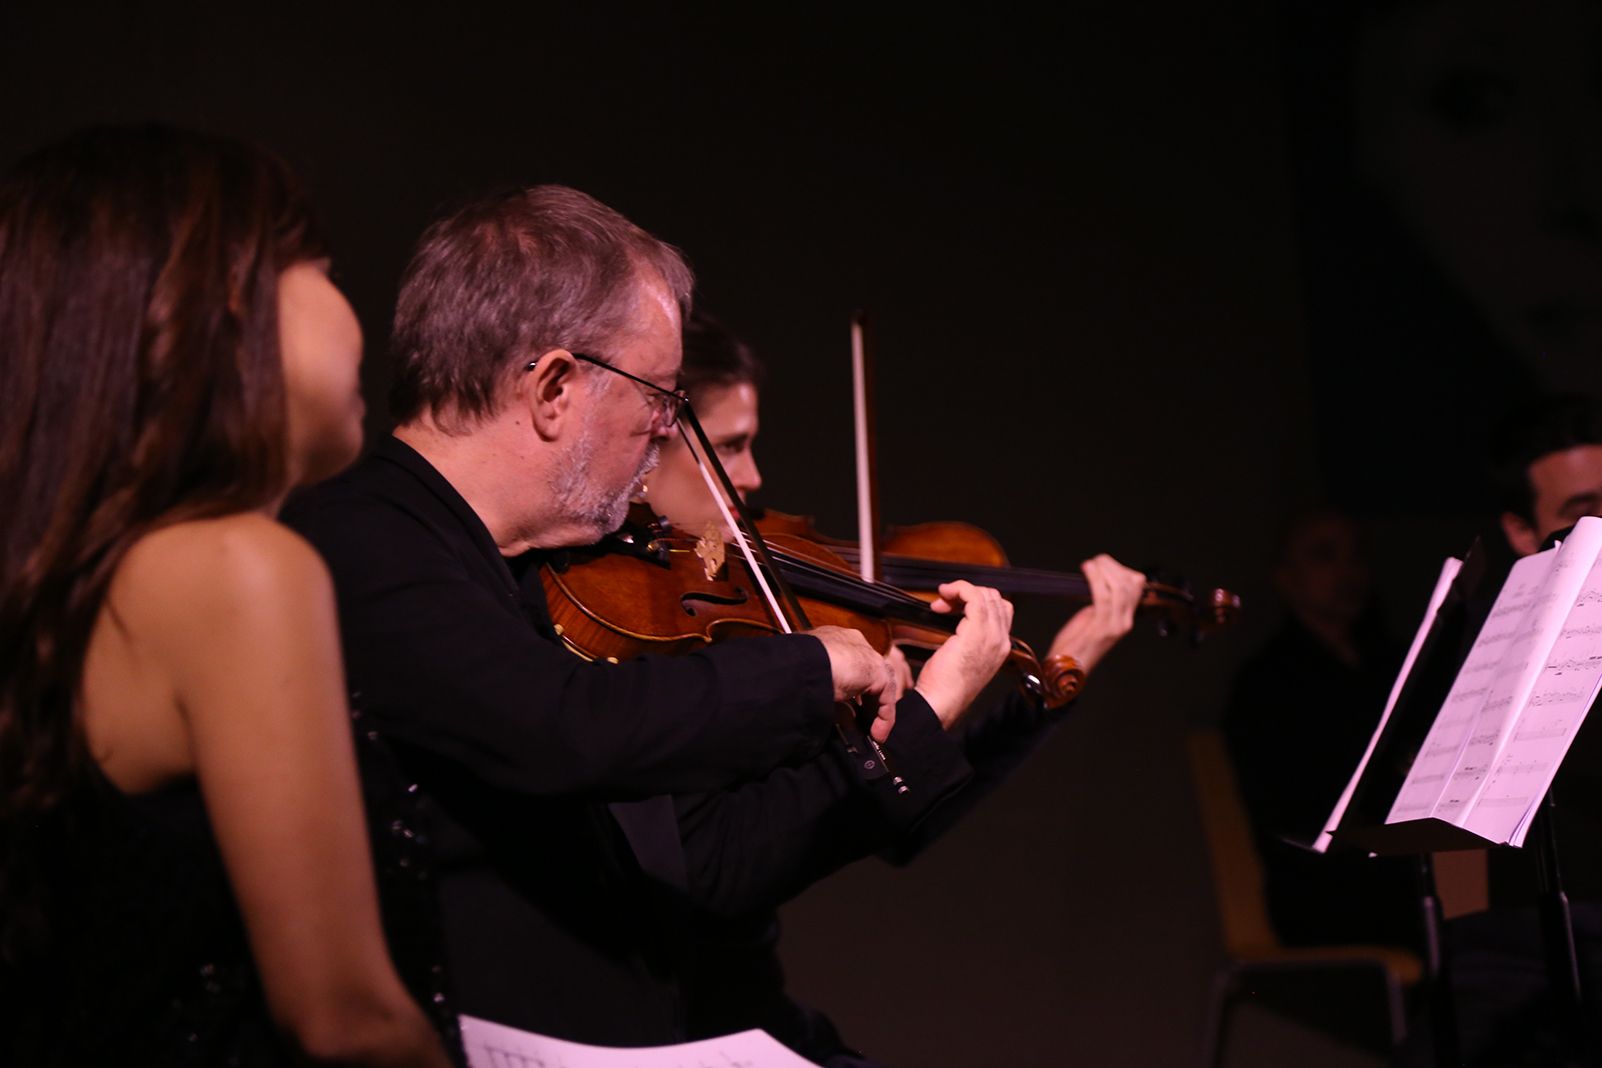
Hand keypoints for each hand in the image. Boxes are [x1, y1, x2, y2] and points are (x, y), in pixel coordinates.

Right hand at [805, 625, 902, 741]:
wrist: (801, 663)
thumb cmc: (793, 670)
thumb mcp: (814, 685)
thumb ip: (832, 700)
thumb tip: (847, 720)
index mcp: (831, 640)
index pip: (850, 664)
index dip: (854, 689)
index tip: (851, 709)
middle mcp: (851, 642)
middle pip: (869, 674)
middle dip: (869, 700)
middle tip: (865, 723)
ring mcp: (866, 654)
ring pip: (881, 684)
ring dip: (878, 710)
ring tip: (873, 732)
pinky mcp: (876, 669)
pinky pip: (886, 696)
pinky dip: (884, 716)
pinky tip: (877, 733)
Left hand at [914, 581, 1013, 728]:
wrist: (941, 702)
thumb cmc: (944, 684)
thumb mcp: (963, 657)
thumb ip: (967, 637)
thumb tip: (954, 615)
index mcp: (1001, 646)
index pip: (1000, 609)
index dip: (977, 600)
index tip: (951, 606)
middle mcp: (1001, 640)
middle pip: (995, 598)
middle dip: (968, 593)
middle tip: (944, 603)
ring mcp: (992, 637)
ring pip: (986, 595)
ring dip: (961, 590)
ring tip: (942, 600)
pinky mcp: (976, 633)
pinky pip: (974, 598)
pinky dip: (959, 589)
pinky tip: (945, 594)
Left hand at [1046, 553, 1144, 675]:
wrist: (1067, 671)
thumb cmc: (1074, 644)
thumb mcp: (1091, 619)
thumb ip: (1099, 601)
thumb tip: (1097, 579)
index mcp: (1124, 618)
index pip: (1137, 586)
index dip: (1122, 569)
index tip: (1103, 563)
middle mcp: (1125, 621)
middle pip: (1132, 584)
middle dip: (1114, 566)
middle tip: (1096, 561)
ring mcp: (1115, 626)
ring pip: (1121, 588)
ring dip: (1105, 570)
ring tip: (1090, 565)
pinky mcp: (1102, 629)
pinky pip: (1104, 598)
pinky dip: (1096, 580)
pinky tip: (1087, 570)